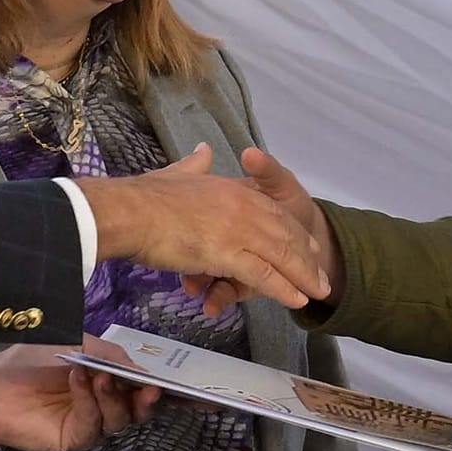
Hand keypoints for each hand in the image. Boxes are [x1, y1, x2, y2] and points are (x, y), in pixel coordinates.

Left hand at [0, 338, 160, 450]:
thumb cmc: (31, 359)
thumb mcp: (75, 344)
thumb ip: (108, 354)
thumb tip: (141, 368)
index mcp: (107, 380)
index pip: (138, 386)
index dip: (154, 384)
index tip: (164, 378)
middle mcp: (103, 403)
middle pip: (137, 410)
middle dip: (145, 399)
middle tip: (149, 388)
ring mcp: (89, 422)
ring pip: (119, 419)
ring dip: (113, 395)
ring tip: (98, 374)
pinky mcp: (73, 438)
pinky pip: (92, 424)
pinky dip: (89, 401)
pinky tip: (78, 380)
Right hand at [78, 144, 330, 310]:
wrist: (130, 210)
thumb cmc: (146, 196)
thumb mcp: (177, 173)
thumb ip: (194, 165)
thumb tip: (203, 151)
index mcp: (232, 189)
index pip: (272, 210)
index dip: (291, 229)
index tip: (306, 243)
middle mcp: (242, 206)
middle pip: (284, 233)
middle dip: (306, 255)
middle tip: (321, 274)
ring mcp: (237, 229)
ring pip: (280, 255)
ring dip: (303, 275)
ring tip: (319, 292)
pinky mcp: (227, 253)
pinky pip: (263, 274)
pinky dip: (283, 288)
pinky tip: (297, 299)